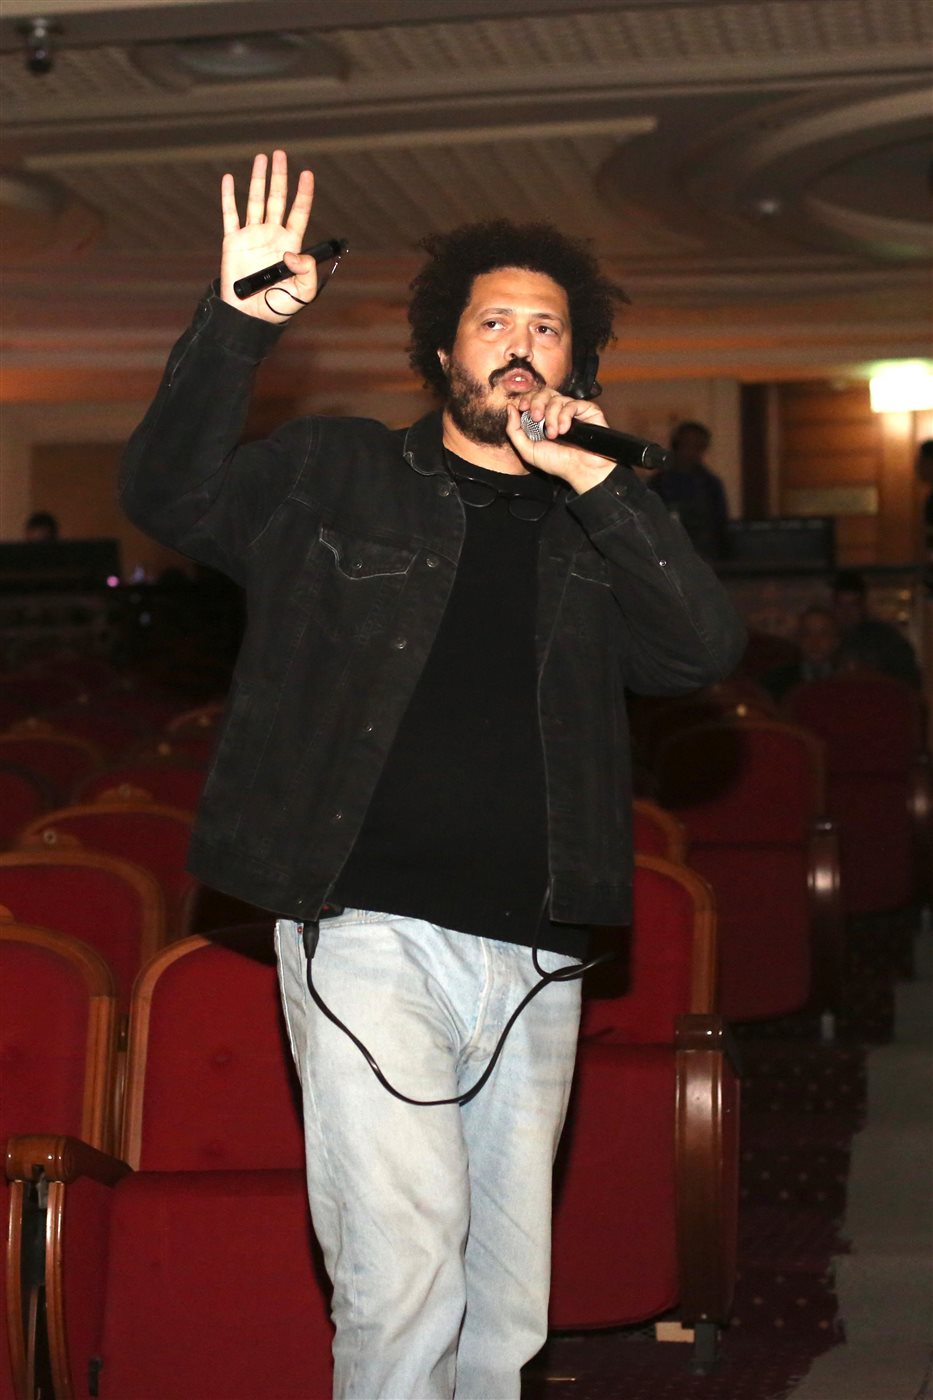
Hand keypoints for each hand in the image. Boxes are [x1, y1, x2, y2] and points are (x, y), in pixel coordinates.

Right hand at [219, 150, 316, 321]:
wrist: (249, 316)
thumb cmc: (278, 307)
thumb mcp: (303, 293)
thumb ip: (307, 273)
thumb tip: (293, 252)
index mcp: (290, 244)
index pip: (299, 213)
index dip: (304, 193)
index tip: (307, 174)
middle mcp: (272, 235)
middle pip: (277, 199)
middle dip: (280, 177)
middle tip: (281, 154)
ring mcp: (252, 236)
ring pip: (256, 201)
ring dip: (259, 179)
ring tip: (262, 158)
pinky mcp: (233, 242)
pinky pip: (230, 215)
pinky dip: (228, 196)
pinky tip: (230, 179)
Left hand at [504, 389, 615, 493]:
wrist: (580, 470)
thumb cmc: (557, 463)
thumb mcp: (527, 450)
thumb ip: (514, 430)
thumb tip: (510, 407)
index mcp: (542, 420)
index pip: (533, 398)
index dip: (527, 399)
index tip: (523, 408)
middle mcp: (557, 412)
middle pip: (544, 393)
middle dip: (537, 403)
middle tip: (537, 418)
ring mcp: (572, 410)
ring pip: (556, 398)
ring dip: (551, 416)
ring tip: (554, 434)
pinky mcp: (586, 410)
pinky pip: (572, 403)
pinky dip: (565, 416)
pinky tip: (564, 430)